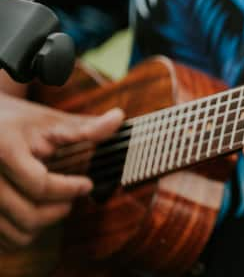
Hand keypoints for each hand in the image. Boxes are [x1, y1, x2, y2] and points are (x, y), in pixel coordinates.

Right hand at [0, 94, 123, 251]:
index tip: (88, 184)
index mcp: (4, 150)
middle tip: (76, 193)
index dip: (70, 189)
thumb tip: (119, 118)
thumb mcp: (50, 121)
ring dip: (46, 223)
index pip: (40, 185)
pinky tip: (38, 209)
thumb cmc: (18, 122)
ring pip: (17, 233)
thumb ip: (84, 127)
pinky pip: (5, 239)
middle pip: (29, 214)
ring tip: (58, 202)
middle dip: (61, 209)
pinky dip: (26, 231)